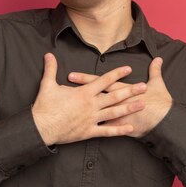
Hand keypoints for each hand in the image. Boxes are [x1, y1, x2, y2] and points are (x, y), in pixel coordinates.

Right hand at [32, 53, 147, 145]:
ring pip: (114, 113)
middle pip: (114, 96)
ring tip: (142, 104)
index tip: (128, 69)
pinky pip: (106, 131)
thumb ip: (51, 69)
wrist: (41, 127)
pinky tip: (130, 129)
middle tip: (144, 87)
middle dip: (130, 91)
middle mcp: (91, 105)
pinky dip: (119, 130)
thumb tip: (49, 55)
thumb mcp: (47, 85)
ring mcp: (91, 119)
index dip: (117, 74)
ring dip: (129, 108)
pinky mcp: (89, 132)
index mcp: (83, 93)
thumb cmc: (44, 106)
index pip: (103, 81)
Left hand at [67, 57, 172, 137]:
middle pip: (93, 96)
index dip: (85, 79)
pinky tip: (81, 129)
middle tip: (62, 90)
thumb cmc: (161, 103)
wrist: (166, 122)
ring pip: (95, 114)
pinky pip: (104, 130)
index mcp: (122, 91)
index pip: (100, 83)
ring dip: (81, 111)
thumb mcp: (158, 84)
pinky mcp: (120, 128)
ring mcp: (116, 117)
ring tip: (67, 110)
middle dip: (77, 93)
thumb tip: (158, 58)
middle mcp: (116, 103)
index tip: (71, 76)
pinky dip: (94, 128)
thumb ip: (155, 70)